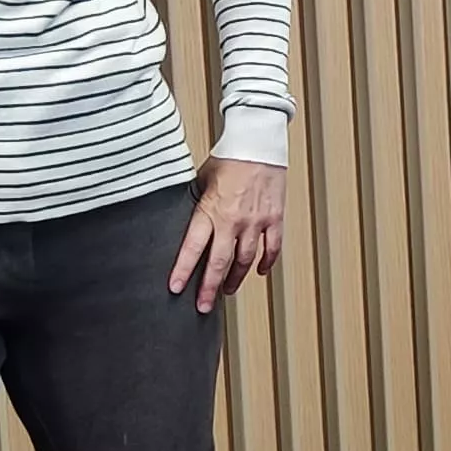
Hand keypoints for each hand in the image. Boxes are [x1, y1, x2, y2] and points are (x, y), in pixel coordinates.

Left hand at [170, 160, 286, 310]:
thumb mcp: (201, 180)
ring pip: (245, 260)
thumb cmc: (229, 158)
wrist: (259, 144)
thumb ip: (196, 203)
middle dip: (209, 288)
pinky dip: (266, 262)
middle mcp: (233, 220)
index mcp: (210, 211)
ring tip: (227, 289)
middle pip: (219, 263)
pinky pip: (272, 248)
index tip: (176, 288)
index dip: (183, 270)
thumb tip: (186, 219)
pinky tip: (259, 271)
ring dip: (235, 278)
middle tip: (203, 306)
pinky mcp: (274, 218)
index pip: (193, 248)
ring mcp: (255, 222)